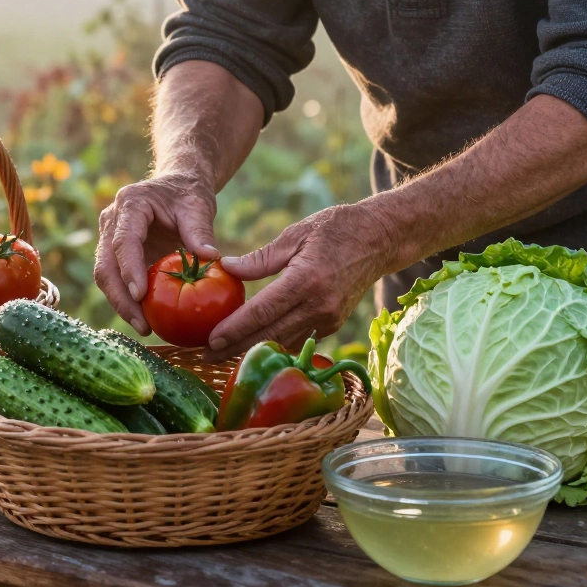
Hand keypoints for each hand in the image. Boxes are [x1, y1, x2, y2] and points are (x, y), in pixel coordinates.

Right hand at [94, 173, 218, 334]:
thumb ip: (200, 230)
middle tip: (142, 324)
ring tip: (145, 327)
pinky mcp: (116, 256)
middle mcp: (112, 222)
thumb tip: (210, 258)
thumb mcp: (198, 205)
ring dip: (122, 305)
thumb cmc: (187, 193)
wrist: (176, 186)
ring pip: (106, 277)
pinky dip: (128, 301)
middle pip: (106, 265)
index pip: (123, 241)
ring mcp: (110, 239)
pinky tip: (146, 319)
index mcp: (129, 204)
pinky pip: (117, 281)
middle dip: (120, 298)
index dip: (129, 269)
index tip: (140, 295)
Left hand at [206, 204, 396, 361]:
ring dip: (253, 350)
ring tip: (222, 355)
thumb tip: (226, 268)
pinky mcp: (333, 324)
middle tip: (206, 357)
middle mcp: (319, 306)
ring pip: (283, 342)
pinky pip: (298, 339)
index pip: (263, 312)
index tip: (210, 341)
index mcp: (306, 280)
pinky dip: (274, 343)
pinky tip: (252, 345)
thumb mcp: (296, 234)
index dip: (235, 329)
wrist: (380, 239)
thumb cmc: (335, 229)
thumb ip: (260, 258)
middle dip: (236, 349)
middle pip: (270, 335)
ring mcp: (329, 319)